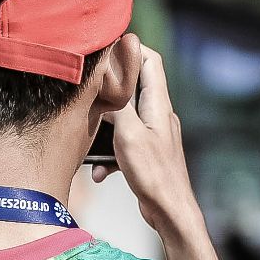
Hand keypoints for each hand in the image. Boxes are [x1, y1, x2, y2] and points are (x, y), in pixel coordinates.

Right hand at [92, 47, 221, 259]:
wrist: (171, 212)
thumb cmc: (154, 175)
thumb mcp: (129, 134)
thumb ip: (118, 103)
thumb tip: (108, 74)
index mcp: (158, 105)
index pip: (150, 61)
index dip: (130, 48)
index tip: (106, 48)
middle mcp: (159, 116)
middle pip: (135, 86)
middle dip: (110, 86)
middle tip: (87, 88)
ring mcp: (154, 135)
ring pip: (125, 117)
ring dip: (105, 126)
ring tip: (88, 133)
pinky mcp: (147, 154)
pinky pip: (123, 144)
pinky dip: (109, 153)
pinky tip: (98, 171)